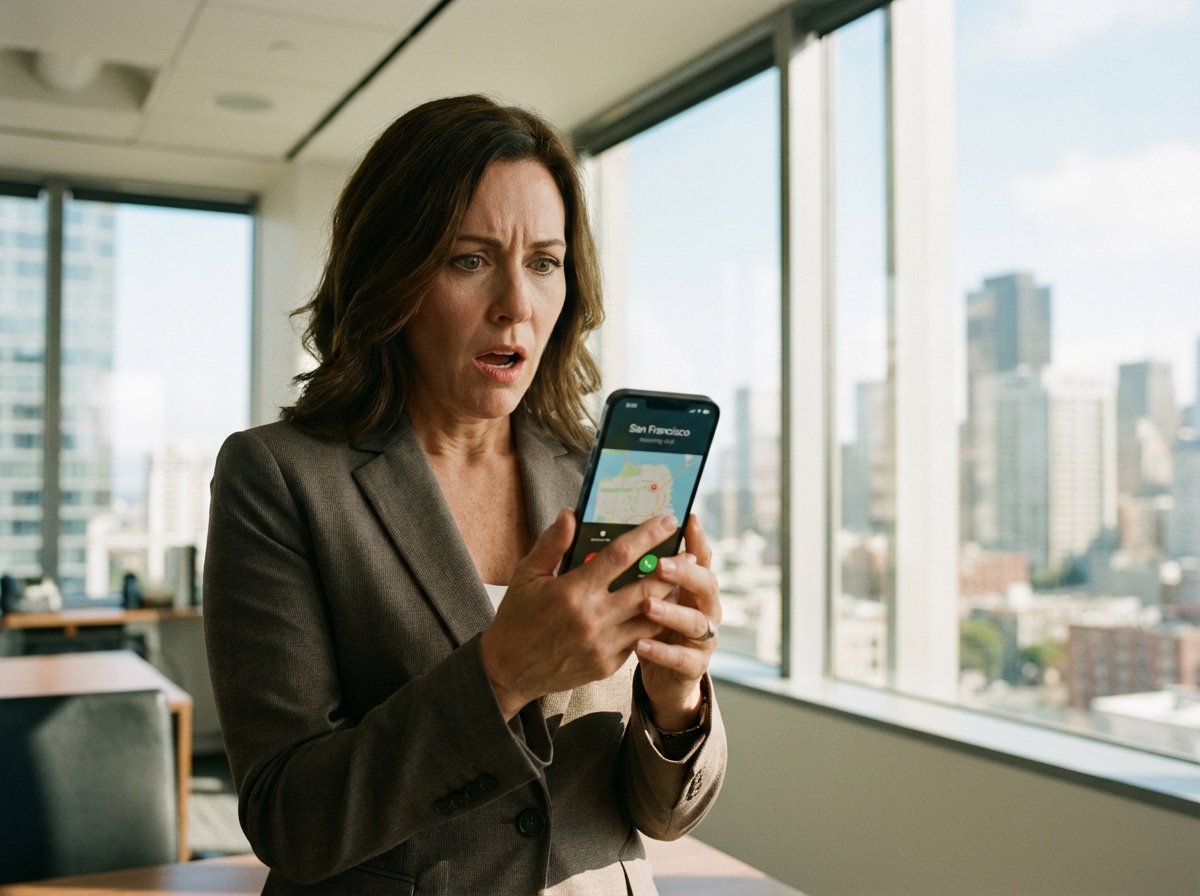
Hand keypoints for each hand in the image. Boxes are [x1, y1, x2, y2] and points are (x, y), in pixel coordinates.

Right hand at [479, 509, 679, 719]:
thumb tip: (571, 514)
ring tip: (681, 581)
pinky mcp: (608, 665)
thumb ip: (552, 544)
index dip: (647, 536)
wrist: (508, 671)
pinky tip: (659, 609)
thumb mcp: (527, 575)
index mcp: (572, 592)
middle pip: (647, 588)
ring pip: (651, 618)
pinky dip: (652, 622)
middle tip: (688, 553)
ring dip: (669, 598)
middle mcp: (592, 619)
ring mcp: (603, 645)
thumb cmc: (516, 618)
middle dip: (672, 568)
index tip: (667, 521)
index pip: (619, 556)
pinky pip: (639, 640)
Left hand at [634, 514, 721, 731]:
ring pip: (696, 621)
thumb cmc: (649, 625)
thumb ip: (632, 564)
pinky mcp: (694, 665)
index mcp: (693, 585)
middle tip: (660, 564)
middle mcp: (705, 607)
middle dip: (685, 572)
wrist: (662, 676)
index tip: (687, 521)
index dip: (697, 539)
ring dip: (672, 612)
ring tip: (647, 605)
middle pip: (706, 584)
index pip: (700, 556)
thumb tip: (602, 528)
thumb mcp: (643, 593)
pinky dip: (662, 652)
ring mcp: (703, 637)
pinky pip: (682, 658)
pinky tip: (640, 645)